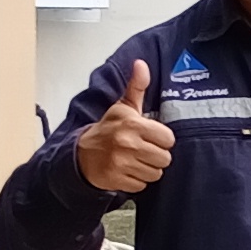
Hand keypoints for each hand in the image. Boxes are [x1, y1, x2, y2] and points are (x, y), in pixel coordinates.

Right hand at [76, 57, 173, 197]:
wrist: (81, 154)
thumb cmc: (108, 129)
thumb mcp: (123, 107)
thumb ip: (137, 87)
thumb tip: (141, 64)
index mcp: (133, 124)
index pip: (168, 139)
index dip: (162, 139)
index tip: (151, 137)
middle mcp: (128, 144)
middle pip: (165, 158)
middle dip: (156, 156)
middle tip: (143, 150)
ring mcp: (122, 163)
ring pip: (155, 174)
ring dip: (147, 169)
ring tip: (135, 160)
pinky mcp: (117, 180)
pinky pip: (142, 185)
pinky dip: (136, 180)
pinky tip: (127, 170)